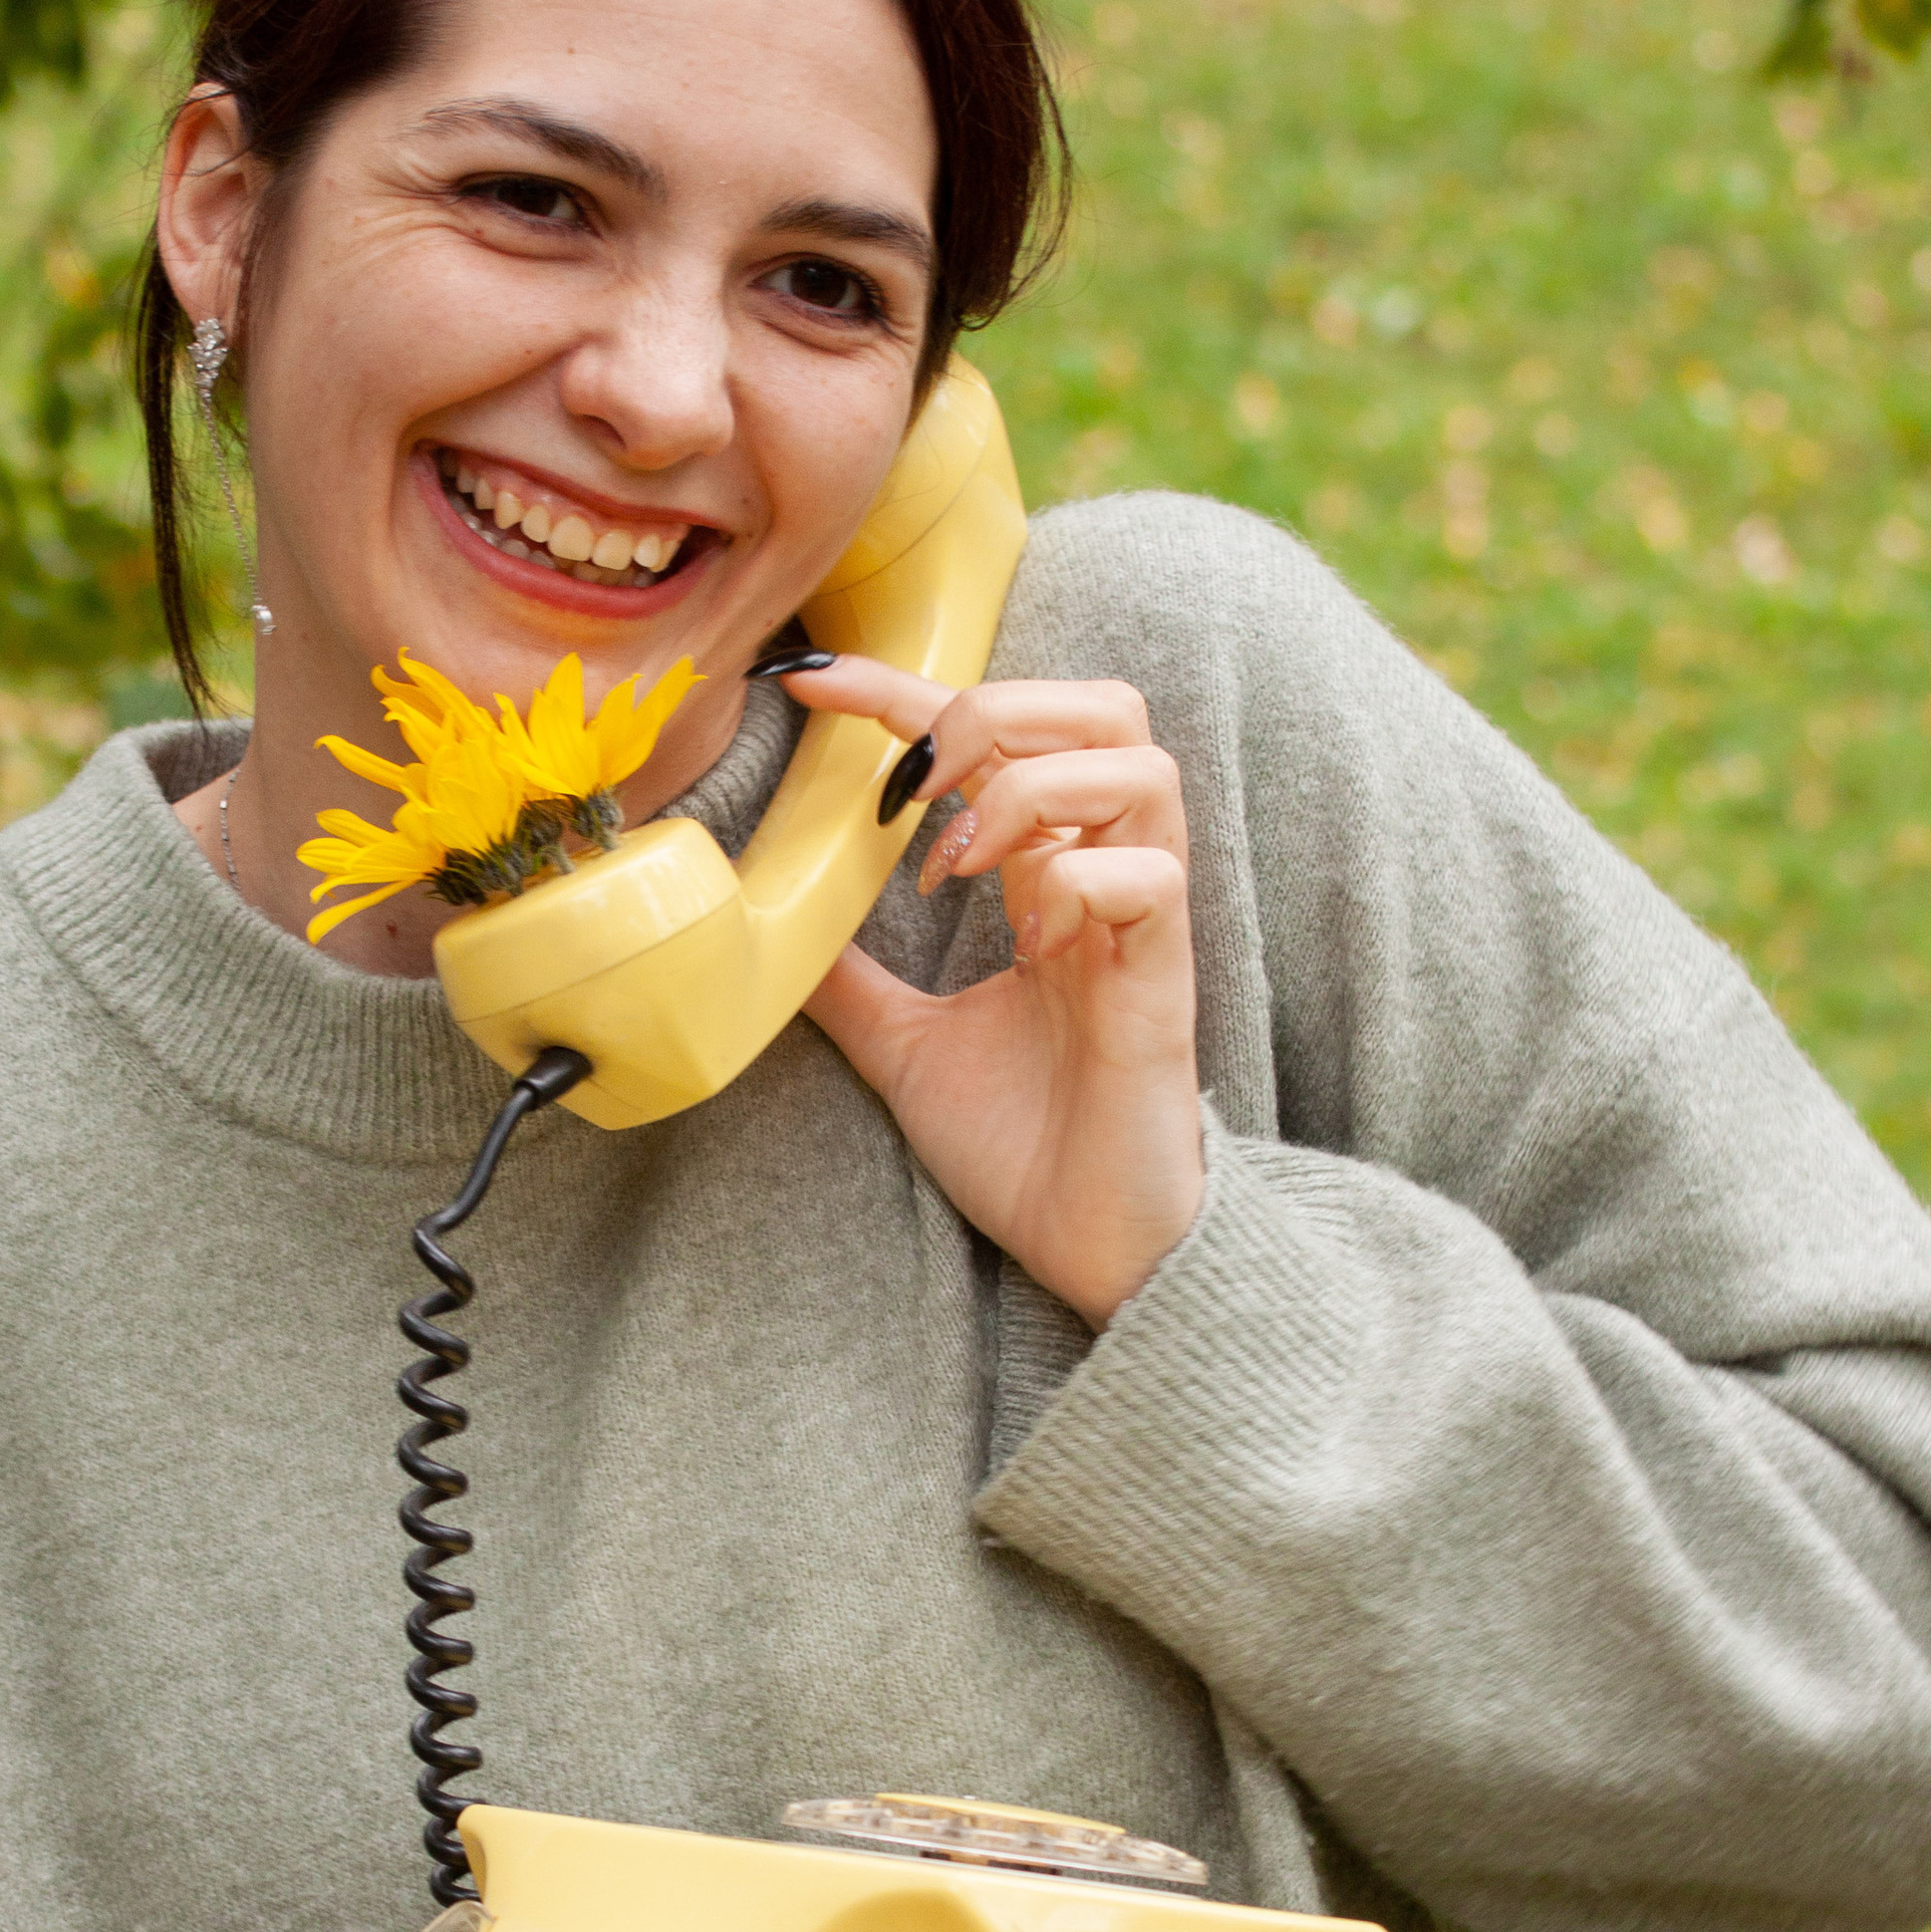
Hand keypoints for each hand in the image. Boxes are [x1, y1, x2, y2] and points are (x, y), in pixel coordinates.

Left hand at [786, 656, 1204, 1330]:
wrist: (1087, 1246)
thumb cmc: (1022, 1145)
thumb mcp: (903, 1045)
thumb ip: (851, 978)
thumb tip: (767, 929)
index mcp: (1050, 877)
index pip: (997, 735)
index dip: (905, 690)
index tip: (813, 686)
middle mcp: (1107, 881)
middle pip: (1106, 709)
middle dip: (996, 711)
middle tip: (913, 784)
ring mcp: (1142, 927)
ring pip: (1141, 769)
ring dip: (1032, 789)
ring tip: (960, 862)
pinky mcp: (1164, 983)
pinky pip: (1150, 878)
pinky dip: (1076, 882)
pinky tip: (1027, 940)